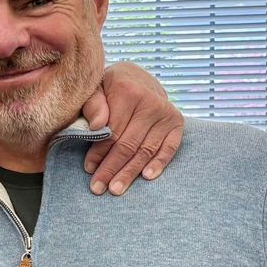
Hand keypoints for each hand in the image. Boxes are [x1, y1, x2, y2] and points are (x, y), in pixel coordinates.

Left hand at [81, 60, 181, 193]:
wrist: (136, 78)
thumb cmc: (110, 88)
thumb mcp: (95, 89)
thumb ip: (92, 105)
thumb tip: (96, 126)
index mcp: (127, 91)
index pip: (111, 131)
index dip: (99, 153)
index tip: (89, 170)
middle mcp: (150, 101)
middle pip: (128, 144)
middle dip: (111, 168)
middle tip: (98, 188)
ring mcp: (166, 113)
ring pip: (145, 150)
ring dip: (130, 172)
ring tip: (116, 189)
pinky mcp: (177, 122)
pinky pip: (169, 148)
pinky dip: (159, 163)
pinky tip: (147, 177)